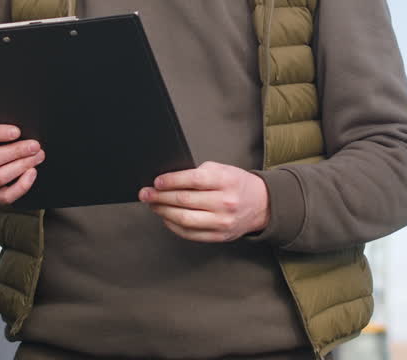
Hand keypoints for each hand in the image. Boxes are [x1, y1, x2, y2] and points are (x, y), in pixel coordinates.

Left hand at [138, 161, 269, 242]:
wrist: (261, 205)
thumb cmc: (236, 184)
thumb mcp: (223, 170)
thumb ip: (199, 173)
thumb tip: (168, 180)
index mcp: (226, 181)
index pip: (193, 180)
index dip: (171, 181)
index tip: (156, 182)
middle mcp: (225, 202)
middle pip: (185, 201)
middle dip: (160, 197)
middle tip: (145, 194)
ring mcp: (222, 222)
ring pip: (184, 219)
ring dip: (163, 211)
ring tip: (153, 205)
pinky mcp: (219, 236)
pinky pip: (190, 233)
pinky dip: (173, 225)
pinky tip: (166, 217)